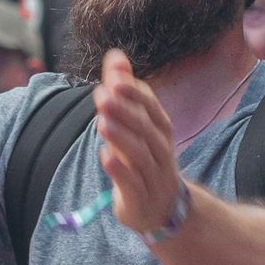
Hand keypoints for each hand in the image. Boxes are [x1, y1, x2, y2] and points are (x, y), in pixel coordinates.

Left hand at [92, 49, 182, 235]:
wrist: (161, 208)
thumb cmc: (144, 159)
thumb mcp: (135, 125)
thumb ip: (124, 91)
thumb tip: (115, 55)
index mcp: (160, 131)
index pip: (152, 108)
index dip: (136, 94)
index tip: (116, 79)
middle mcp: (160, 151)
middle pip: (147, 130)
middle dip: (126, 112)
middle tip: (103, 95)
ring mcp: (153, 177)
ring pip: (141, 156)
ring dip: (122, 138)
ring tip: (102, 122)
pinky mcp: (140, 199)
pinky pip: (133, 184)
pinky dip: (120, 171)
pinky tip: (105, 156)